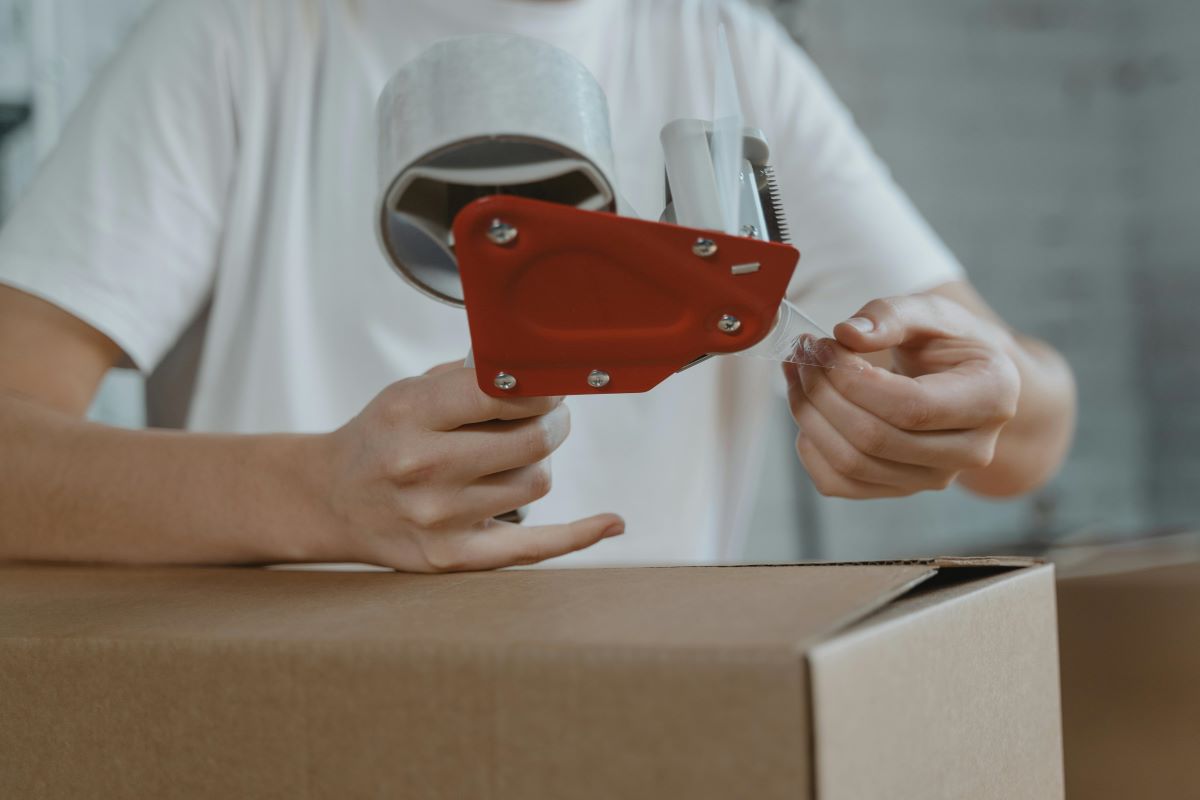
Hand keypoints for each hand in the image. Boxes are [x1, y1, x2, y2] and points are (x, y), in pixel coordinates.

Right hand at [311, 363, 623, 570]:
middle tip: (548, 416)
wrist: (332, 501)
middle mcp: (423, 467)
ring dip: (535, 465)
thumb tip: (539, 367)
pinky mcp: (452, 556)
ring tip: (510, 459)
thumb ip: (470, 378)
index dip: (541, 385)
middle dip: (553, 422)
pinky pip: (536, 547)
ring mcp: (439, 518)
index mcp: (411, 414)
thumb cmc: (381, 438)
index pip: (503, 393)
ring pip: (536, 483)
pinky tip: (610, 521)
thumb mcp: (409, 392)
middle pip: (534, 440)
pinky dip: (579, 534)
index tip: (550, 383)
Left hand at [785, 294, 1020, 497]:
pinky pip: (839, 483)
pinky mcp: (900, 489)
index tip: (823, 346)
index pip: (911, 407)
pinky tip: (809, 411)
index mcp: (991, 398)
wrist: (964, 379)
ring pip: (851, 464)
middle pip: (875, 438)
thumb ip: (891, 315)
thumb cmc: (949, 343)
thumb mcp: (930, 313)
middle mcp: (970, 450)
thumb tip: (848, 333)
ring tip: (798, 374)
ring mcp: (935, 477)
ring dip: (809, 416)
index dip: (854, 380)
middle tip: (803, 355)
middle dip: (824, 393)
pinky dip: (810, 448)